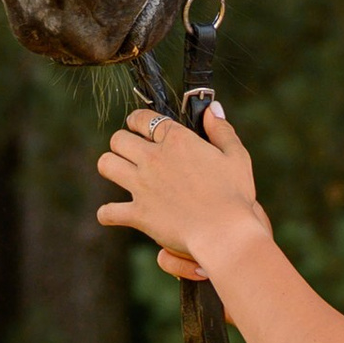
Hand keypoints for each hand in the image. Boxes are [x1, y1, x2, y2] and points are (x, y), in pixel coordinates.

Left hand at [95, 99, 268, 284]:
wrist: (224, 233)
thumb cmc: (234, 196)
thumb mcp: (237, 157)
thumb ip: (222, 130)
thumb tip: (212, 110)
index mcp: (178, 141)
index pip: (144, 119)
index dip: (137, 120)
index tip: (137, 125)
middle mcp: (154, 158)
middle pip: (119, 139)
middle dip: (121, 142)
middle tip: (129, 149)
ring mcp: (142, 185)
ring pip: (106, 164)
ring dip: (110, 166)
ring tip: (119, 172)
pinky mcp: (138, 213)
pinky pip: (108, 211)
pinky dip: (107, 213)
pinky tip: (113, 214)